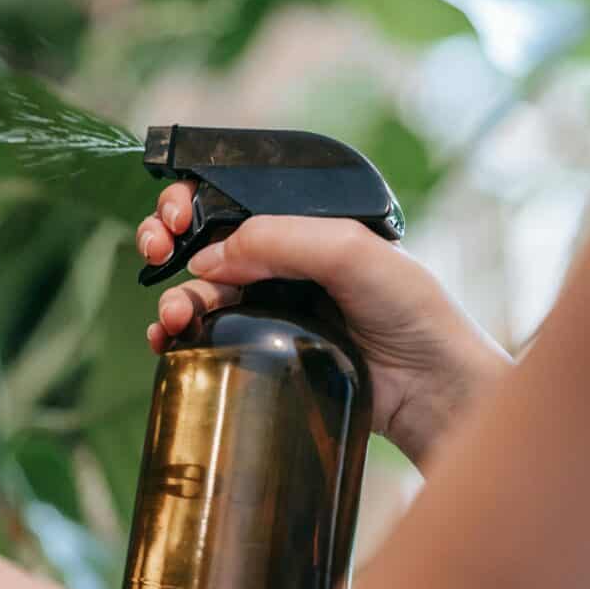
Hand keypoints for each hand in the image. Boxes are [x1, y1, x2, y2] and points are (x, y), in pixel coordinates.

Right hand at [137, 182, 509, 463]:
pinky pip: (209, 339)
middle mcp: (287, 261)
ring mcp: (274, 308)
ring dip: (175, 297)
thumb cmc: (414, 312)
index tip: (177, 217)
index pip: (235, 198)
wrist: (432, 390)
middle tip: (157, 252)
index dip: (195, 200)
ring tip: (173, 316)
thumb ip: (283, 240)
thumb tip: (211, 256)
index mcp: (307, 224)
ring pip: (202, 292)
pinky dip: (178, 337)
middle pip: (207, 240)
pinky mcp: (266, 354)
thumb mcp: (353, 252)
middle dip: (169, 240)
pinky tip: (167, 342)